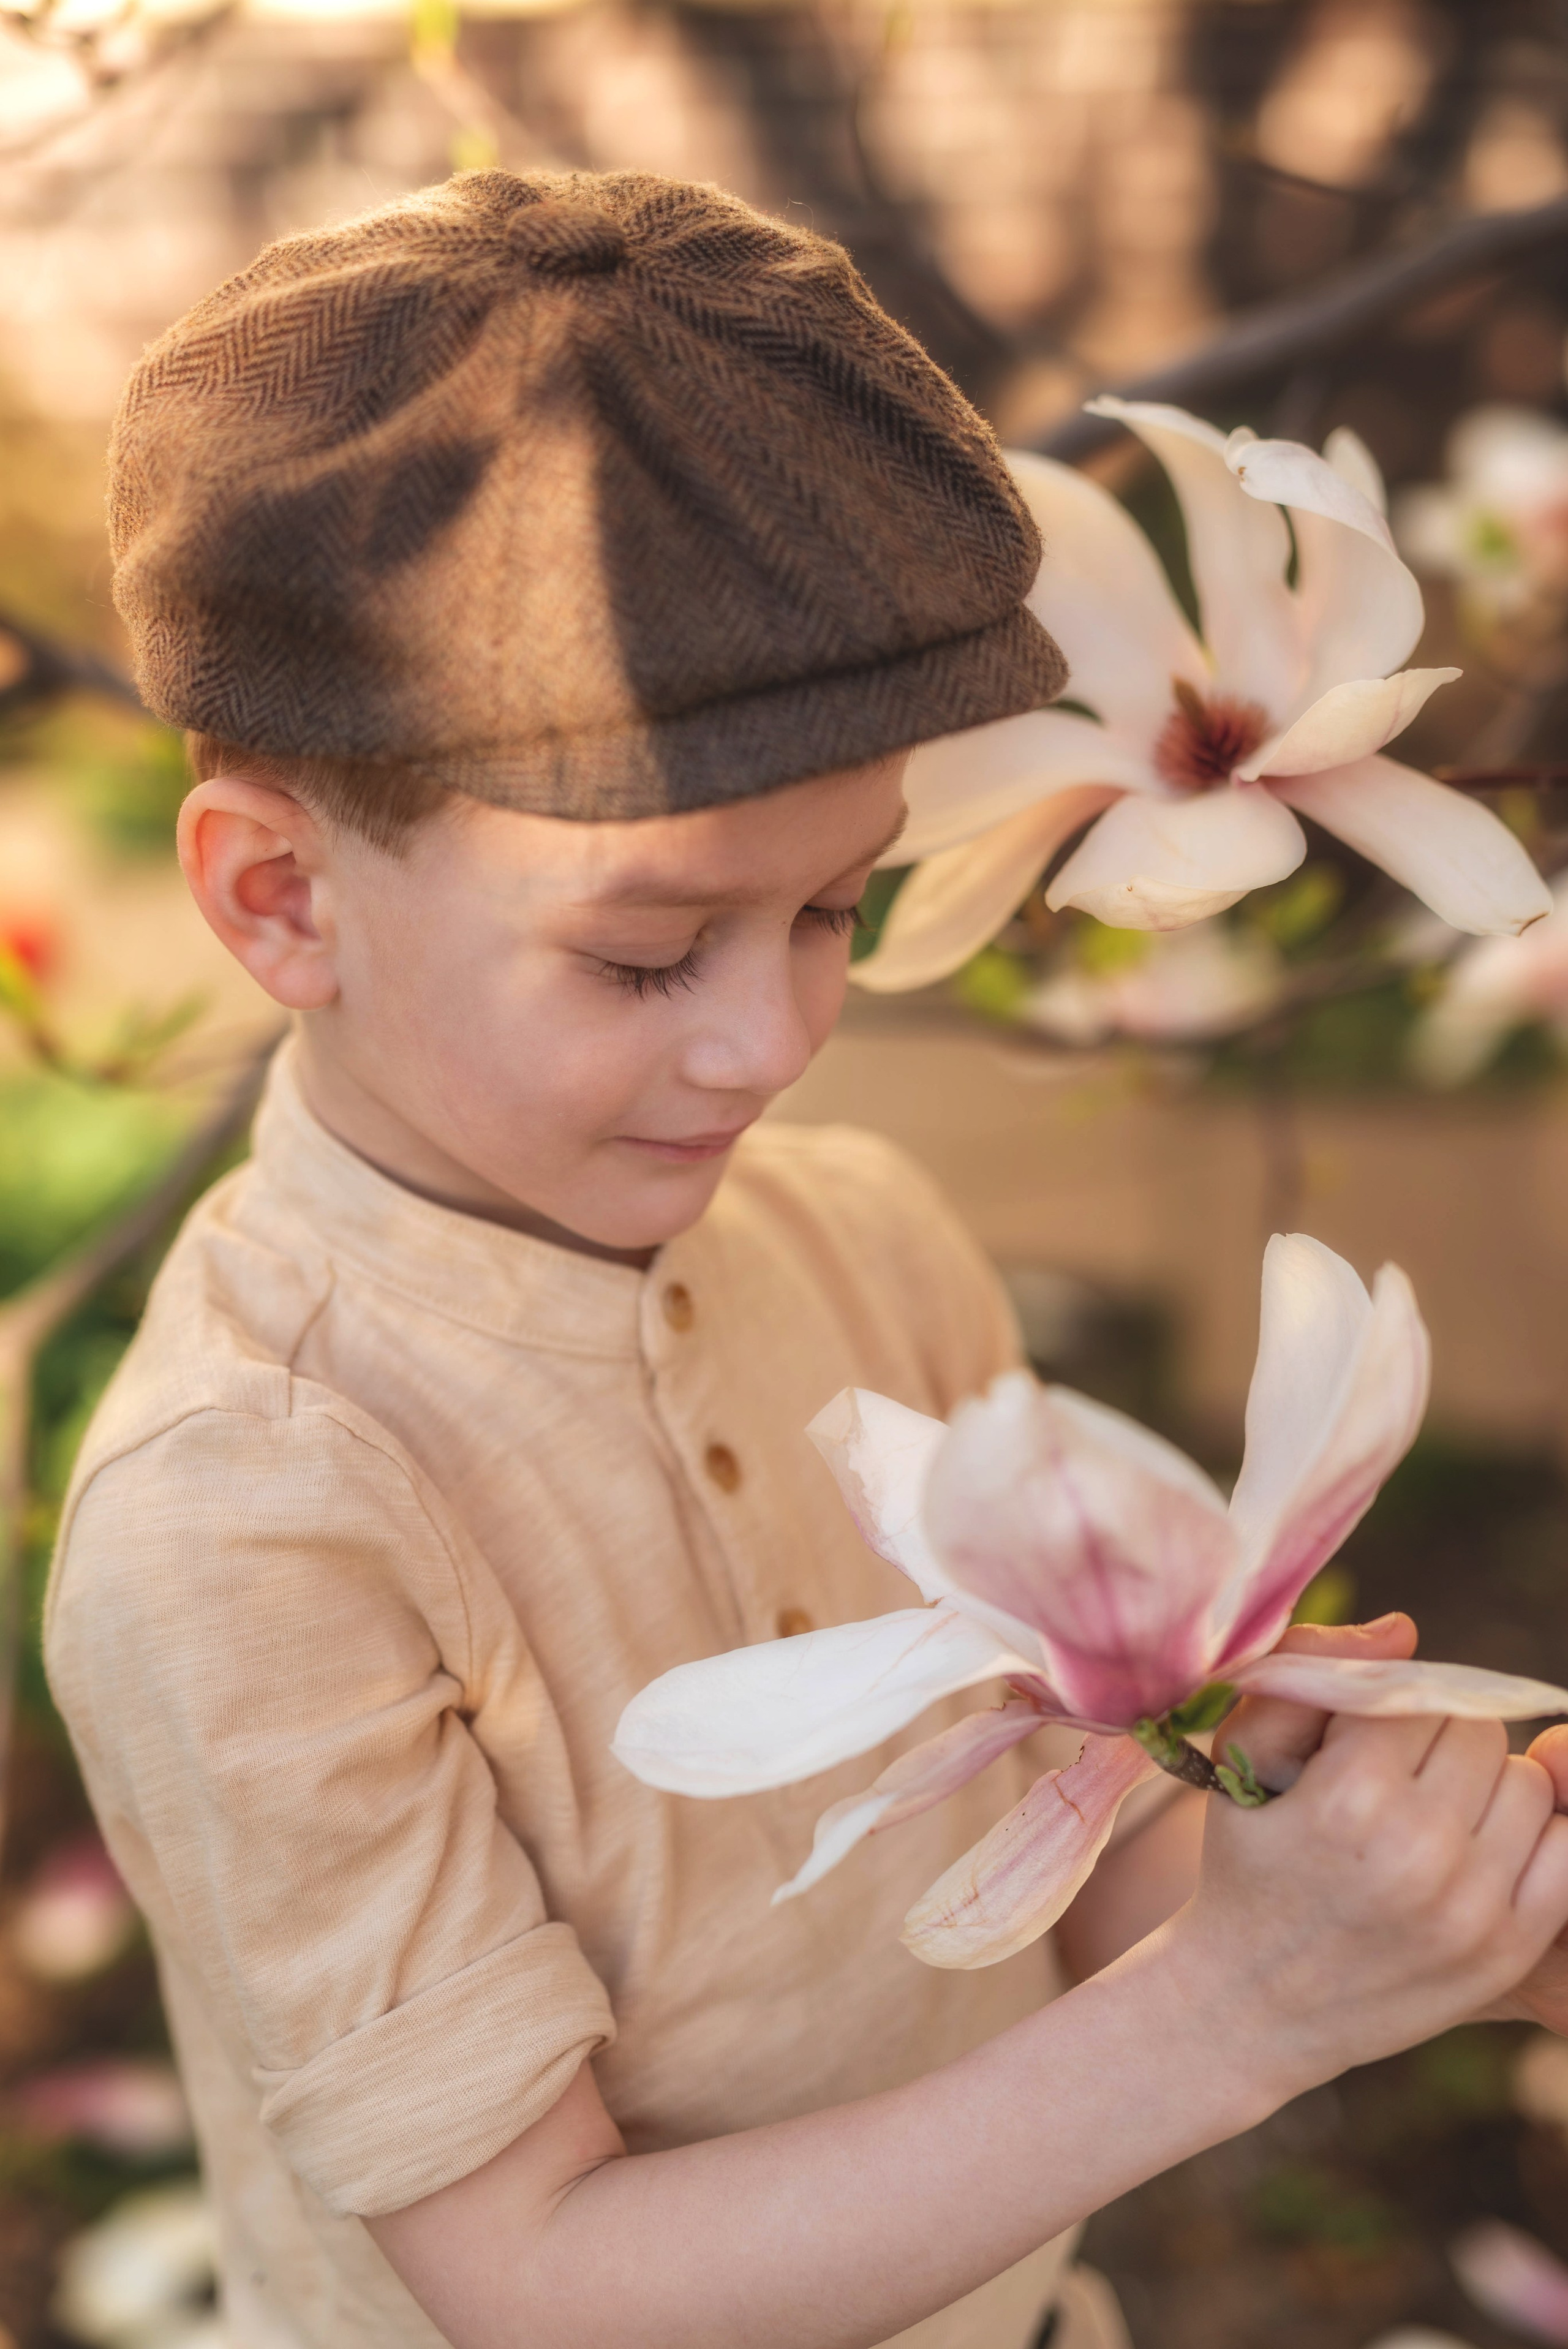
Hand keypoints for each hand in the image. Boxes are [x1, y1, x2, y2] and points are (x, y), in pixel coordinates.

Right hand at [1164, 1629, 1567, 2103]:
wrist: (1248, 2004)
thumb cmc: (1246, 1862)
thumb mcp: (1243, 1754)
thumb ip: (1311, 1670)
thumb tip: (1406, 1630)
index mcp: (1350, 1798)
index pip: (1419, 1694)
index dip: (1387, 1707)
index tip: (1355, 1743)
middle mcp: (1418, 1853)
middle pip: (1479, 1732)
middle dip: (1438, 1739)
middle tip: (1394, 1778)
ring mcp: (1470, 1909)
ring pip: (1528, 1784)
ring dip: (1486, 1785)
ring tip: (1432, 1814)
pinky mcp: (1506, 1951)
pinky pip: (1566, 1852)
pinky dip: (1534, 1837)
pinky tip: (1481, 1847)